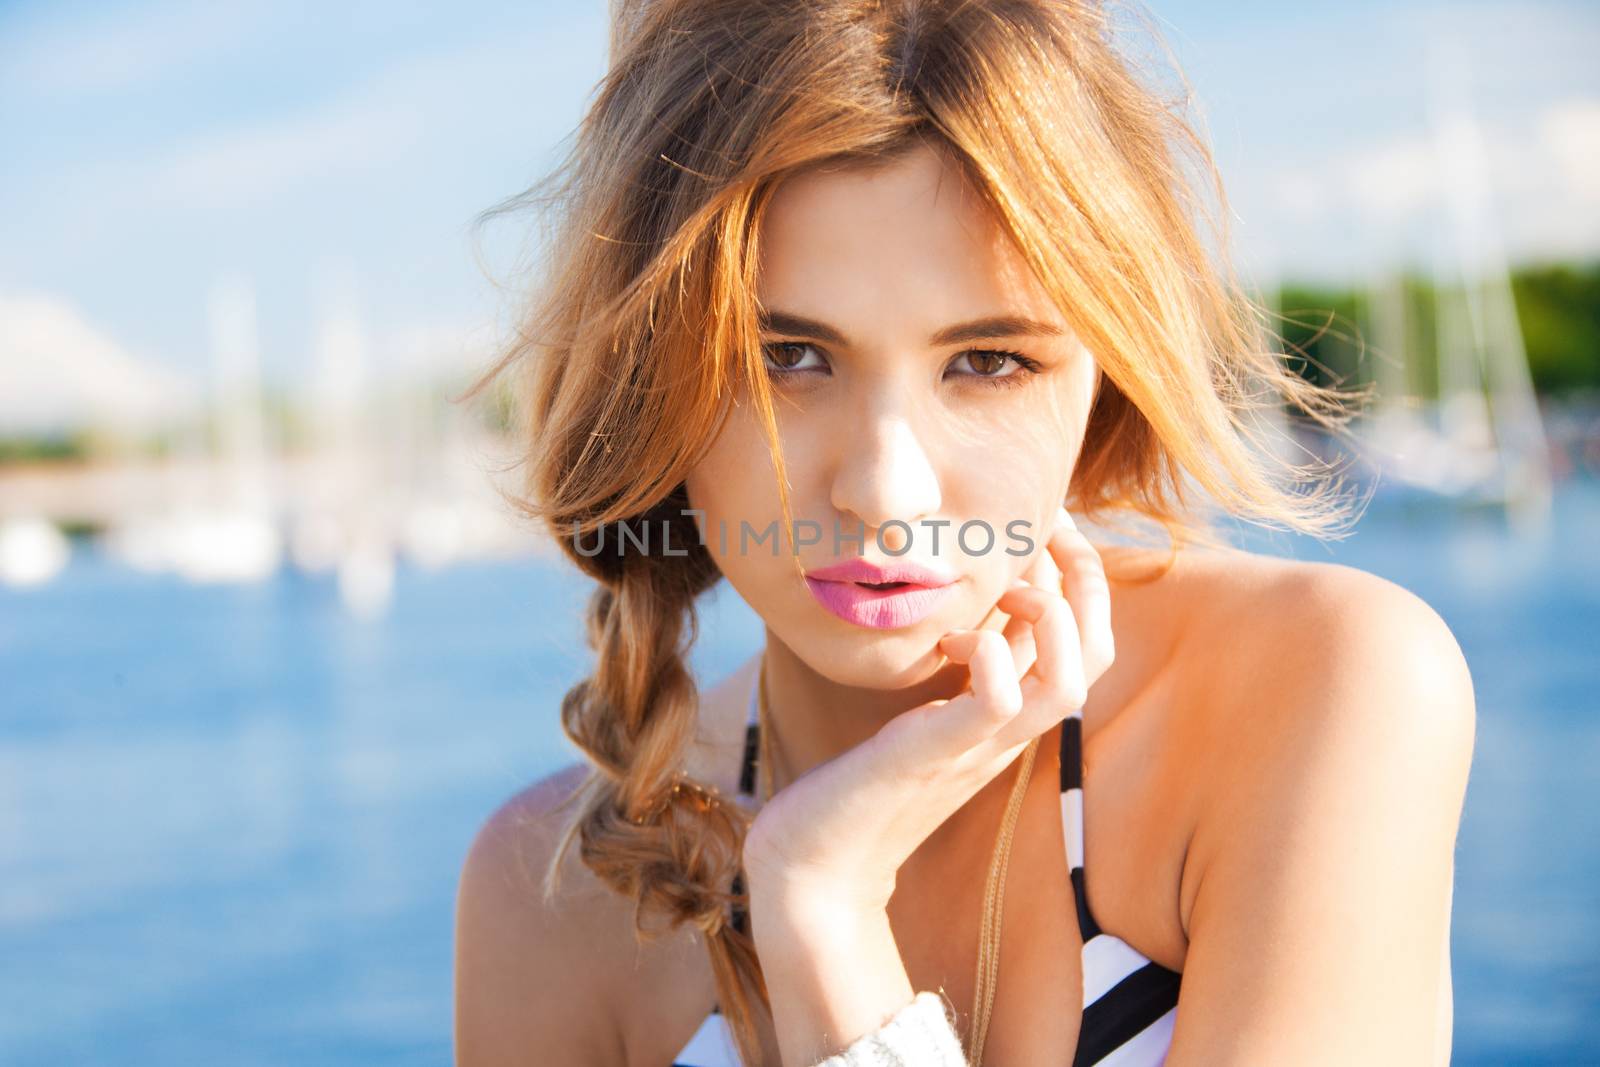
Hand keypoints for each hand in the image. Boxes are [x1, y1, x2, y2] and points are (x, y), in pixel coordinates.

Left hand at [741, 506, 1115, 909]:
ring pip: (1069, 683)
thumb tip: (963, 606)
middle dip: (1085, 581)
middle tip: (1047, 530)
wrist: (816, 866)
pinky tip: (951, 641)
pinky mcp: (938, 756)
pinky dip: (990, 656)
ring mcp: (978, 749)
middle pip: (1096, 656)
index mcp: (1010, 718)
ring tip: (1004, 588)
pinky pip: (999, 702)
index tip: (1053, 527)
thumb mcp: (919, 714)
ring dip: (1051, 617)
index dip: (1085, 581)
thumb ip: (950, 672)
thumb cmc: (857, 783)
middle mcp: (1008, 734)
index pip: (1089, 645)